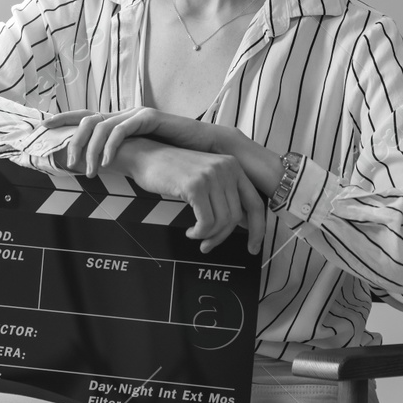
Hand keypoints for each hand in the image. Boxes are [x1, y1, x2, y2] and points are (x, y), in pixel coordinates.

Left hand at [41, 107, 223, 176]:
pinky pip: (120, 129)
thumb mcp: (140, 157)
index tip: (43, 125)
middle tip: (67, 163)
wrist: (204, 148)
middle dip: (72, 140)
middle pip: (87, 120)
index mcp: (119, 123)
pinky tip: (105, 162)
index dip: (63, 118)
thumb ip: (121, 158)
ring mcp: (135, 114)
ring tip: (87, 171)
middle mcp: (124, 115)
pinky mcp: (149, 117)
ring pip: (100, 125)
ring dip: (89, 149)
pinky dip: (109, 146)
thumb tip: (100, 170)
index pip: (86, 117)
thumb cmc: (173, 155)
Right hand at [122, 140, 266, 254]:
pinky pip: (206, 222)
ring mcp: (211, 175)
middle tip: (208, 244)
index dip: (258, 230)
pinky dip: (199, 233)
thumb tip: (243, 224)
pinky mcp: (195, 185)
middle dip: (222, 236)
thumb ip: (223, 195)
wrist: (144, 155)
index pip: (255, 203)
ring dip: (208, 236)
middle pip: (236, 217)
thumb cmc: (170, 170)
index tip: (253, 247)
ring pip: (222, 222)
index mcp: (233, 166)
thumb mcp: (204, 178)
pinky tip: (190, 231)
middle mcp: (226, 167)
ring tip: (196, 236)